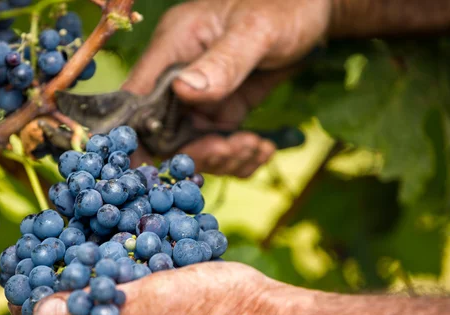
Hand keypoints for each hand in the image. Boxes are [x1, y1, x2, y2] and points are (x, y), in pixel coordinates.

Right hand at [124, 0, 331, 176]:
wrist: (312, 12)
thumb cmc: (284, 6)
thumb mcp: (255, 30)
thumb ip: (222, 62)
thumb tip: (183, 90)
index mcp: (173, 46)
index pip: (137, 96)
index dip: (140, 134)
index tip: (162, 163)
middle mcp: (179, 75)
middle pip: (165, 132)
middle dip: (197, 151)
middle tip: (232, 151)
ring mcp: (200, 97)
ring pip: (194, 146)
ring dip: (224, 158)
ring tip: (256, 148)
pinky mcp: (222, 110)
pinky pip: (219, 145)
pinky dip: (239, 157)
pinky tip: (262, 148)